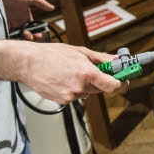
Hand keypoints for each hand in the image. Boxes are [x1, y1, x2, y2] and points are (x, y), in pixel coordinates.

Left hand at [0, 0, 54, 34]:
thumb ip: (41, 3)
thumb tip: (53, 8)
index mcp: (25, 17)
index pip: (33, 28)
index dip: (37, 32)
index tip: (40, 35)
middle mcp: (18, 23)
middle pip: (26, 34)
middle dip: (30, 36)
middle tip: (31, 36)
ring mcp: (10, 26)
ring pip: (18, 36)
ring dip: (23, 38)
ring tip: (24, 35)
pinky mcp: (2, 28)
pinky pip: (9, 36)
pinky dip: (13, 39)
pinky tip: (16, 38)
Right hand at [0, 40, 124, 103]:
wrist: (28, 63)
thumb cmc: (51, 54)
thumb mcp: (80, 51)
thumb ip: (101, 58)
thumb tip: (116, 60)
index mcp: (86, 73)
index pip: (113, 85)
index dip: (122, 83)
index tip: (125, 79)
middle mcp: (80, 87)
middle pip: (102, 89)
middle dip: (102, 81)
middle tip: (97, 71)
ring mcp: (71, 96)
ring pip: (88, 93)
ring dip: (86, 85)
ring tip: (72, 72)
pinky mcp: (63, 101)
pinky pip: (76, 96)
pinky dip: (75, 89)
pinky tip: (64, 79)